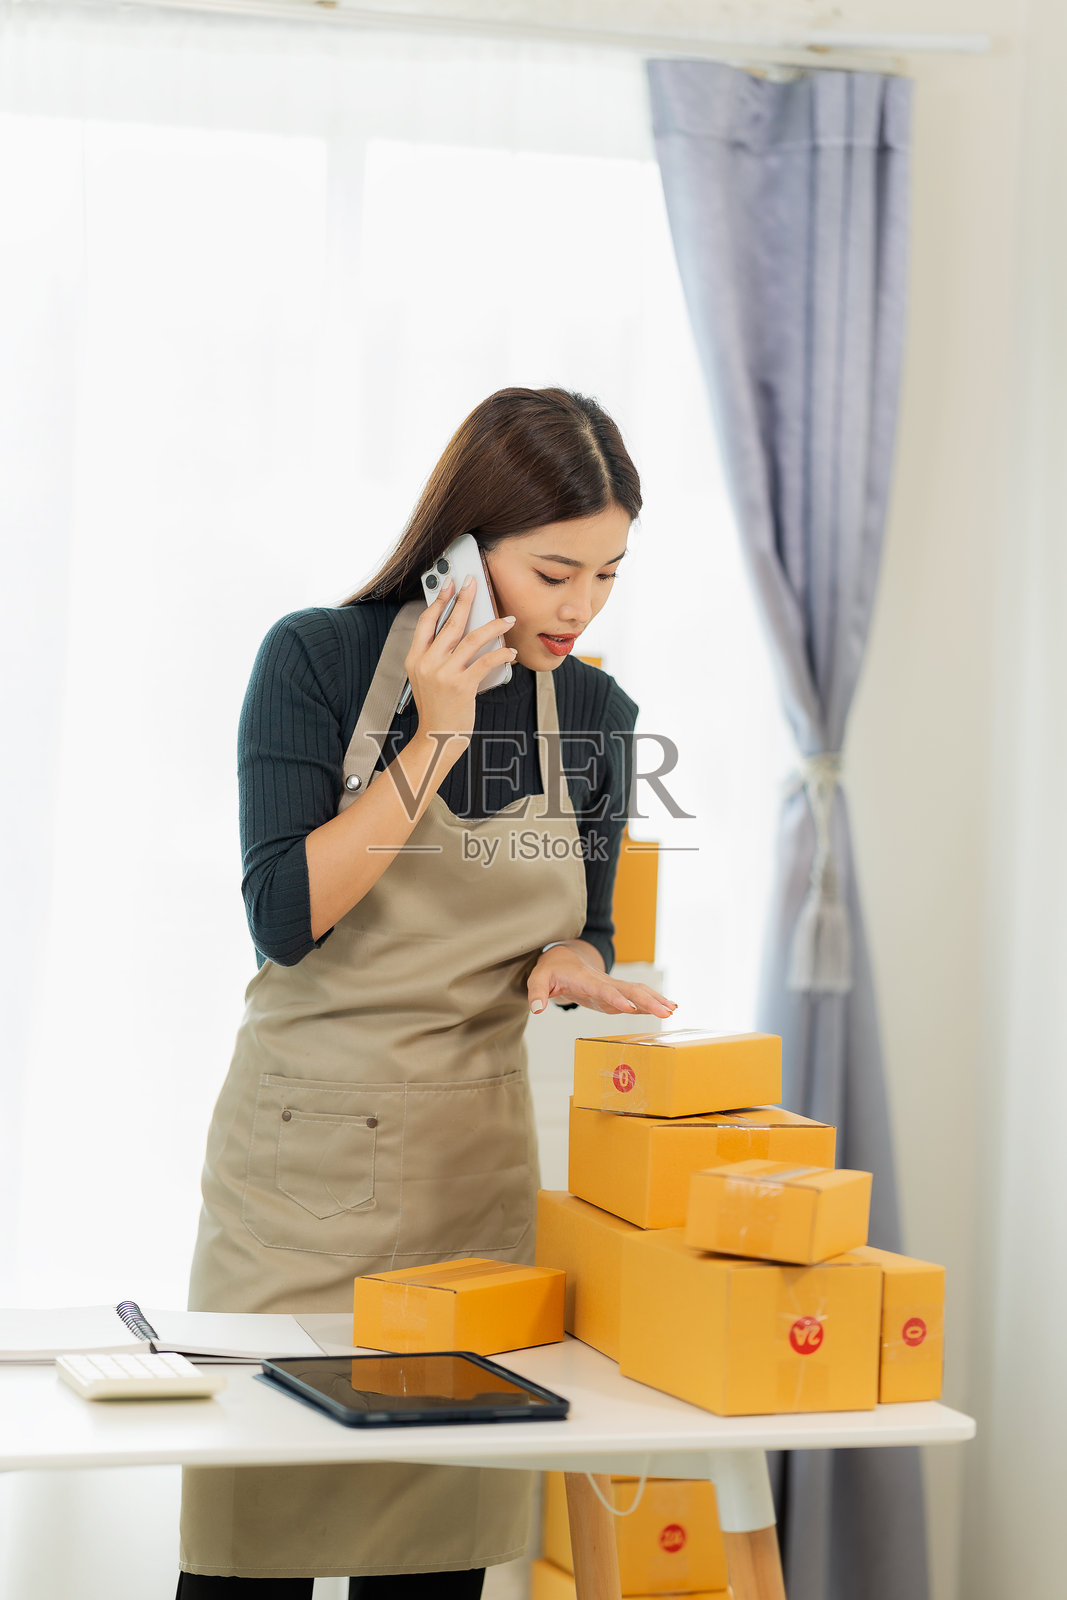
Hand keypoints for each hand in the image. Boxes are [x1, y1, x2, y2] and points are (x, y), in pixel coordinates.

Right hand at [405, 576, 516, 745]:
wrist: (437, 737)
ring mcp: (444, 674)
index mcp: (415, 659)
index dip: (439, 600)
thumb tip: (460, 630)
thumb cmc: (436, 707)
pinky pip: (486, 661)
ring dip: (493, 626)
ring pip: (472, 639)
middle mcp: (427, 664)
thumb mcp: (426, 678)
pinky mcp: (462, 686)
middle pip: (450, 624)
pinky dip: (501, 654)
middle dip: (465, 599)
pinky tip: (509, 651)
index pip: (426, 621)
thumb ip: (436, 655)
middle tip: (475, 583)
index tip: (449, 584)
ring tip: (507, 620)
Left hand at [528, 946, 677, 1017]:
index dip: (616, 998)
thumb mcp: (537, 978)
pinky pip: (636, 996)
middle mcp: (603, 982)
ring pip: (637, 991)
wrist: (563, 957)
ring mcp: (611, 987)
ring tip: (672, 1010)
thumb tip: (537, 1008)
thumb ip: (536, 992)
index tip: (631, 1008)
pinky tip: (666, 1008)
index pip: (603, 989)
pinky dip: (651, 1002)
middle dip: (648, 1001)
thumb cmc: (551, 969)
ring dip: (655, 1000)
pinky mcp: (614, 993)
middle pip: (628, 990)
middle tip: (666, 1013)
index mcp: (585, 980)